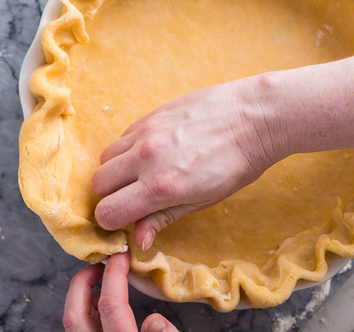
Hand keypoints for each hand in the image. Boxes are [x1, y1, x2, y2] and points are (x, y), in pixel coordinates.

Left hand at [63, 252, 176, 331]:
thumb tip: (155, 320)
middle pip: (75, 314)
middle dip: (83, 282)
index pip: (110, 305)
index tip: (122, 255)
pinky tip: (101, 307)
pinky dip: (86, 312)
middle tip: (100, 265)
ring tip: (101, 282)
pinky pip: (80, 329)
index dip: (114, 275)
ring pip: (73, 323)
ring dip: (83, 298)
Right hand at [92, 77, 279, 249]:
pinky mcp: (151, 114)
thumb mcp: (204, 200)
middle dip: (110, 195)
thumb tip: (138, 240)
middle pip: (98, 182)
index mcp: (161, 186)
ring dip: (116, 170)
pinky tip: (153, 153)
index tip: (124, 221)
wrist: (255, 117)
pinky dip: (128, 149)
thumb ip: (164, 217)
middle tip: (131, 199)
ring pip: (106, 157)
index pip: (107, 212)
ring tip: (141, 175)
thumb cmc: (237, 163)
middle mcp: (147, 157)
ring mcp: (146, 132)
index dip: (111, 222)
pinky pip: (123, 136)